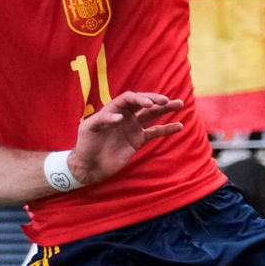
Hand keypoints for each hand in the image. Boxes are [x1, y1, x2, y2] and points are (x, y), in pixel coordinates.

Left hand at [66, 91, 184, 186]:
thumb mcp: (87, 129)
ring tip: (179, 104)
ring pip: (152, 115)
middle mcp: (124, 116)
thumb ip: (102, 120)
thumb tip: (120, 117)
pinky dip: (167, 129)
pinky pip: (155, 132)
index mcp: (112, 110)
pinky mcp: (137, 140)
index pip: (129, 99)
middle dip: (155, 100)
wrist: (88, 166)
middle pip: (143, 103)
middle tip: (167, 100)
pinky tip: (179, 126)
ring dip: (165, 109)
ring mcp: (132, 128)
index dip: (139, 99)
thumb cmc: (85, 145)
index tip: (149, 104)